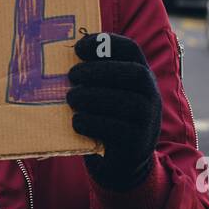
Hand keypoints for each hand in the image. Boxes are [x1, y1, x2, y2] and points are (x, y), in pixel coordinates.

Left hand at [67, 32, 160, 190]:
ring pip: (127, 101)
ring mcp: (148, 120)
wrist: (122, 164)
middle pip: (134, 73)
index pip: (131, 49)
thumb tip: (56, 61)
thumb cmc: (106, 120)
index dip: (106, 43)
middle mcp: (151, 95)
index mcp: (141, 76)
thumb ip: (92, 78)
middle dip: (100, 70)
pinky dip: (93, 122)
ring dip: (93, 96)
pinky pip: (118, 129)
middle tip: (72, 75)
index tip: (79, 48)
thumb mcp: (104, 96)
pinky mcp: (138, 143)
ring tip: (71, 97)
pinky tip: (77, 121)